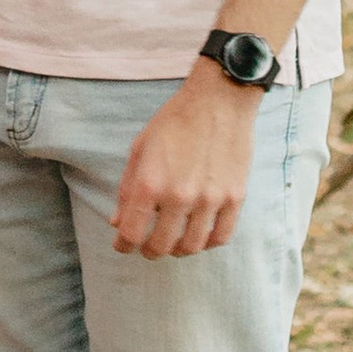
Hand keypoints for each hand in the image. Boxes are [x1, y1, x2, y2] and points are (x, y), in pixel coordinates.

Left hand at [112, 71, 258, 258]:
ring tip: (174, 243)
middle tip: (148, 247)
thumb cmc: (175, 120)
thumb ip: (127, 188)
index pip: (132, 233)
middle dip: (150, 251)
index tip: (123, 245)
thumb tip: (118, 222)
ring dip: (178, 250)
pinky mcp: (234, 198)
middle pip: (161, 246)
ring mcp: (210, 199)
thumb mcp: (140, 148)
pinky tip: (200, 236)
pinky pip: (220, 236)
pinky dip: (207, 243)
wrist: (218, 100)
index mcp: (150, 183)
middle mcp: (179, 196)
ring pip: (191, 246)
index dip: (124, 245)